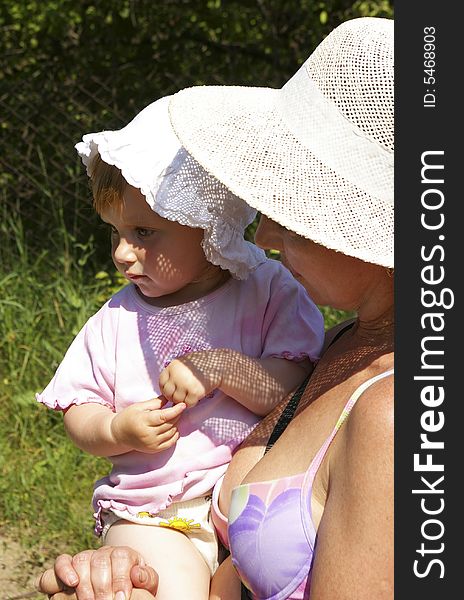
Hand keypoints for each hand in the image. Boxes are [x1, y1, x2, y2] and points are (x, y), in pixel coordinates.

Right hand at [35, 546, 157, 598]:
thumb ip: (146, 578)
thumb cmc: (134, 589)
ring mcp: (85, 559)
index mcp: (124, 555)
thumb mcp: (146, 585)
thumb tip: (137, 574)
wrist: (120, 591)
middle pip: (100, 560)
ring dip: (85, 584)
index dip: (120, 578)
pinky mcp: (68, 567)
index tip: (122, 598)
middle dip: (103, 586)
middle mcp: (104, 554)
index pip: (121, 557)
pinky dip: (63, 569)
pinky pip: (62, 561)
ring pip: (81, 559)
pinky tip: (72, 583)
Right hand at [111, 397, 185, 452]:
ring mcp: (151, 444)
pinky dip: (175, 434)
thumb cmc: (128, 417)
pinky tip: (173, 427)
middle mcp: (148, 435)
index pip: (164, 417)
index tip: (183, 404)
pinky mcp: (154, 449)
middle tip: (178, 407)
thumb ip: (155, 402)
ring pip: (172, 432)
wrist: (118, 435)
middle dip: (177, 415)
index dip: (175, 410)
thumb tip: (169, 398)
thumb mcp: (139, 406)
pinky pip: (171, 442)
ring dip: (176, 423)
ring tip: (173, 416)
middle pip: (169, 424)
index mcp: (143, 422)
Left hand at [159, 351, 222, 407]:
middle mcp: (176, 375)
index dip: (166, 388)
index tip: (173, 390)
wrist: (218, 365)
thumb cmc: (201, 363)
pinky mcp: (194, 392)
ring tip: (190, 395)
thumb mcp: (183, 363)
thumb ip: (174, 372)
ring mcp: (185, 384)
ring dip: (183, 400)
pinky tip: (197, 396)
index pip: (161, 383)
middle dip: (173, 396)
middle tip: (182, 395)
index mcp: (172, 366)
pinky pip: (188, 404)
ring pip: (177, 400)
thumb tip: (166, 386)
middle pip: (167, 393)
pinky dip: (192, 403)